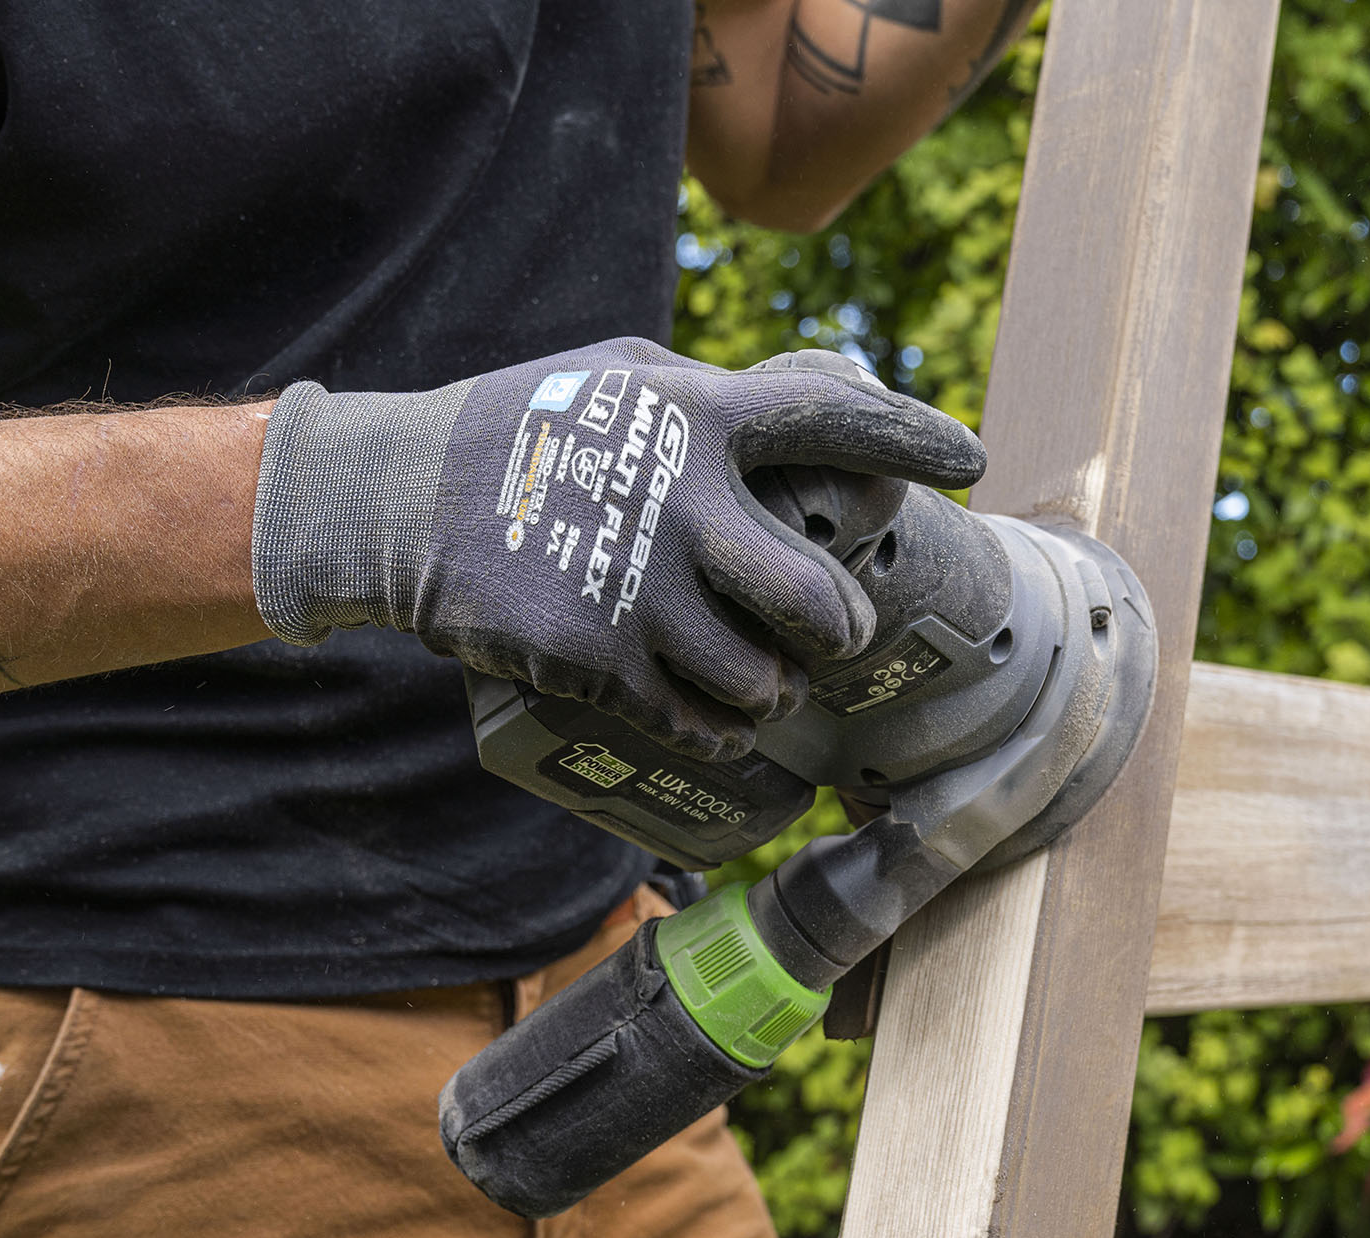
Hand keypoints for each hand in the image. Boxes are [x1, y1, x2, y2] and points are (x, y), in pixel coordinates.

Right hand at [250, 342, 982, 758]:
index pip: (833, 419)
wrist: (397, 499)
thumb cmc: (529, 425)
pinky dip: (719, 731)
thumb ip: (723, 392)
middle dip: (839, 632)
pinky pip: (696, 719)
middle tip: (833, 634)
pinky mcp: (595, 656)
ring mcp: (639, 587)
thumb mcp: (626, 373)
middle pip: (819, 600)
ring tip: (768, 683)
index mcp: (698, 416)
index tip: (972, 459)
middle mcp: (683, 502)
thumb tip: (835, 391)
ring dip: (777, 693)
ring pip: (763, 679)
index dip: (911, 439)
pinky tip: (721, 725)